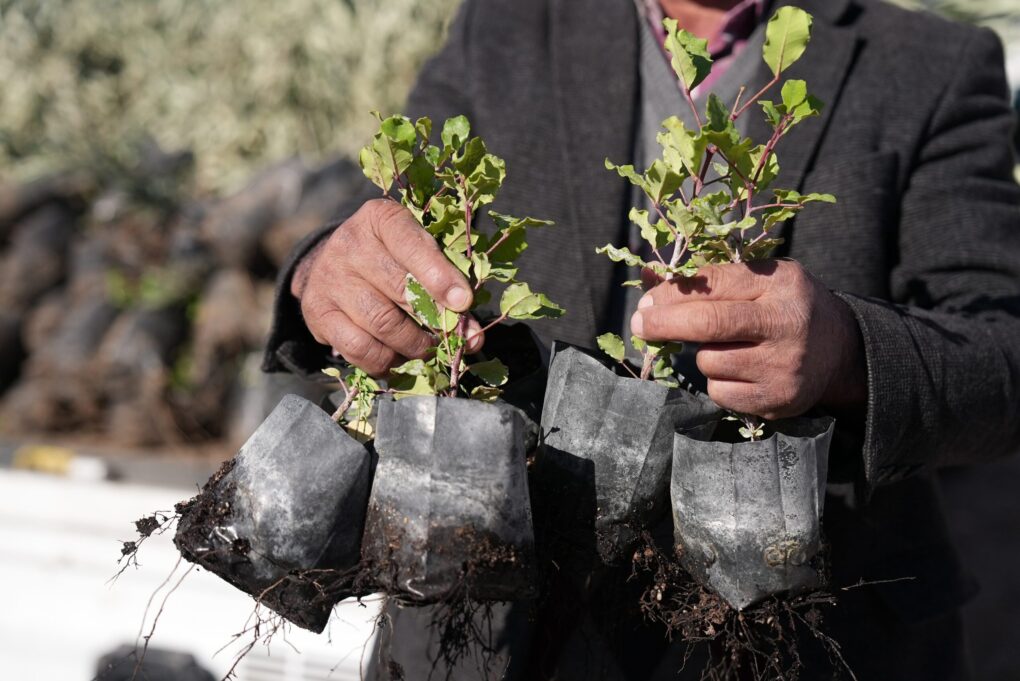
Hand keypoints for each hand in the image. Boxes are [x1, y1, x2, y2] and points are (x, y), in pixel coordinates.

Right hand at [292, 199, 482, 375]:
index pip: (412, 245)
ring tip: (427, 349)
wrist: (335, 264)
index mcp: (381, 218)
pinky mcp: (318, 312)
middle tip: (451, 337)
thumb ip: (447, 285)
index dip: (439, 276)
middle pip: (400, 290)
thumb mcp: (419, 254)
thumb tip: (471, 336)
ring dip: (413, 345)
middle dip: (434, 320)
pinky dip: (386, 361)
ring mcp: (330, 278)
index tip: (463, 302)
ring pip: (381, 324)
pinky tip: (399, 358)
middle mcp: (350, 244)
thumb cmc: (392, 258)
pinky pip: (358, 348)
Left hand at [631, 260, 865, 418]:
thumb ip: (707, 279)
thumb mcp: (758, 281)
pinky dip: (718, 382)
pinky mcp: (778, 400)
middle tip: (640, 324)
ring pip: (710, 361)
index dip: (673, 293)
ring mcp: (783, 366)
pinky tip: (739, 371)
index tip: (646, 301)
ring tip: (727, 348)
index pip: (715, 283)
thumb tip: (647, 278)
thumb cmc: (784, 307)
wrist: (840, 351)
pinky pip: (720, 393)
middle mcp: (785, 324)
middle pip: (709, 323)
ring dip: (703, 356)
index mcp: (780, 283)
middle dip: (665, 323)